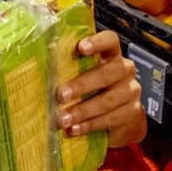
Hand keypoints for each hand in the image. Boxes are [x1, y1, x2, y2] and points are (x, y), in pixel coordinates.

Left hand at [55, 30, 146, 146]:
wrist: (123, 119)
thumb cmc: (97, 91)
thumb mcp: (86, 76)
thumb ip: (71, 68)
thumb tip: (40, 65)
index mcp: (112, 56)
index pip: (110, 41)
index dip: (97, 42)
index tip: (80, 47)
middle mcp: (124, 70)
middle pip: (106, 73)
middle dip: (81, 85)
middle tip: (61, 95)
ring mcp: (130, 92)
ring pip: (107, 100)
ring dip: (81, 110)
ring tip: (62, 118)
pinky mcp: (131, 113)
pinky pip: (109, 118)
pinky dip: (89, 125)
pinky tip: (74, 129)